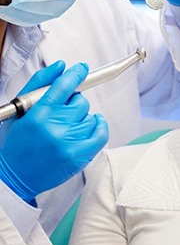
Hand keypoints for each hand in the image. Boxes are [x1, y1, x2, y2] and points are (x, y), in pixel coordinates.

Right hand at [0, 62, 108, 202]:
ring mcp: (68, 143)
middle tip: (61, 113)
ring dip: (82, 119)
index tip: (81, 69)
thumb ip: (40, 83)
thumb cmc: (17, 142)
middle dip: (73, 103)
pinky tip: (91, 125)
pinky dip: (99, 126)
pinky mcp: (79, 156)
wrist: (14, 178)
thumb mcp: (20, 109)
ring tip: (66, 128)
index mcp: (38, 114)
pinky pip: (101, 133)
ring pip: (91, 117)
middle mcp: (54, 128)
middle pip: (81, 101)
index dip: (76, 74)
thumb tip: (62, 65)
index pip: (64, 86)